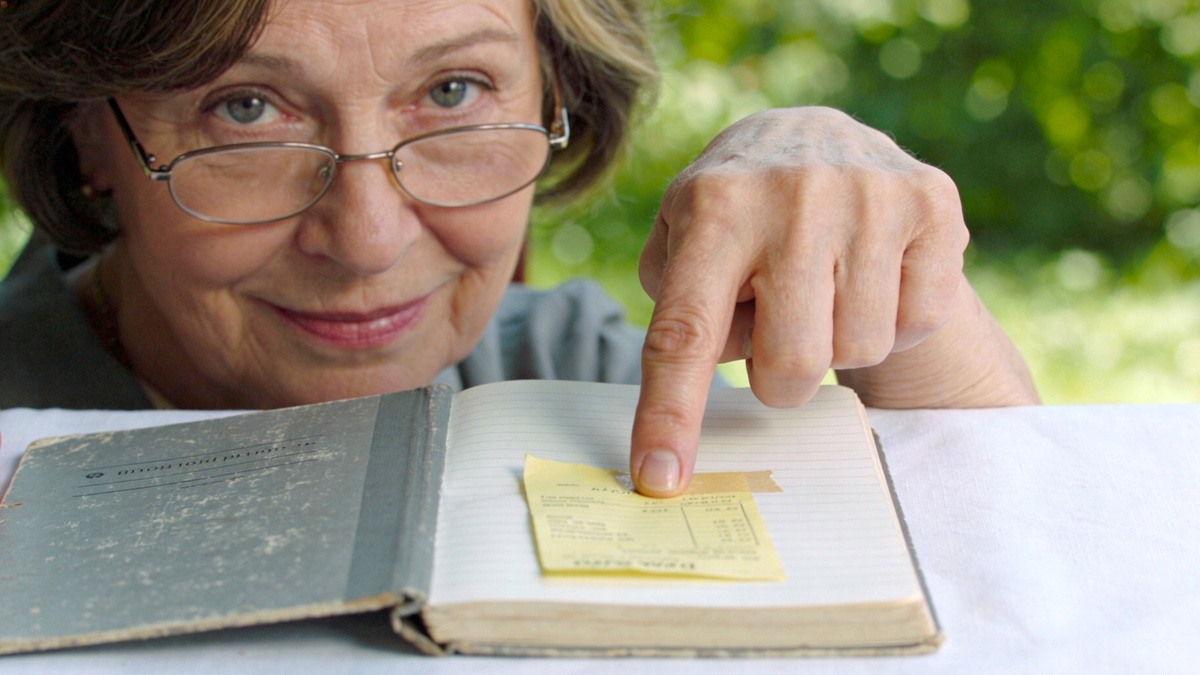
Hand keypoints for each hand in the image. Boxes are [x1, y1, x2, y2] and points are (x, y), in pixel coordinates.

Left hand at [628, 107, 1014, 496]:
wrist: (816, 133)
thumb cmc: (736, 215)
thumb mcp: (681, 244)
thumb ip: (680, 317)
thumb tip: (683, 413)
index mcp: (714, 207)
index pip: (685, 333)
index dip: (671, 415)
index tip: (660, 479)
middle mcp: (792, 194)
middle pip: (791, 364)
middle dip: (780, 379)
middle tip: (780, 339)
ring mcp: (869, 193)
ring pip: (858, 350)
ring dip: (836, 343)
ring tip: (823, 288)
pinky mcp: (932, 202)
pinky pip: (917, 322)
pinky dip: (892, 319)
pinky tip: (871, 274)